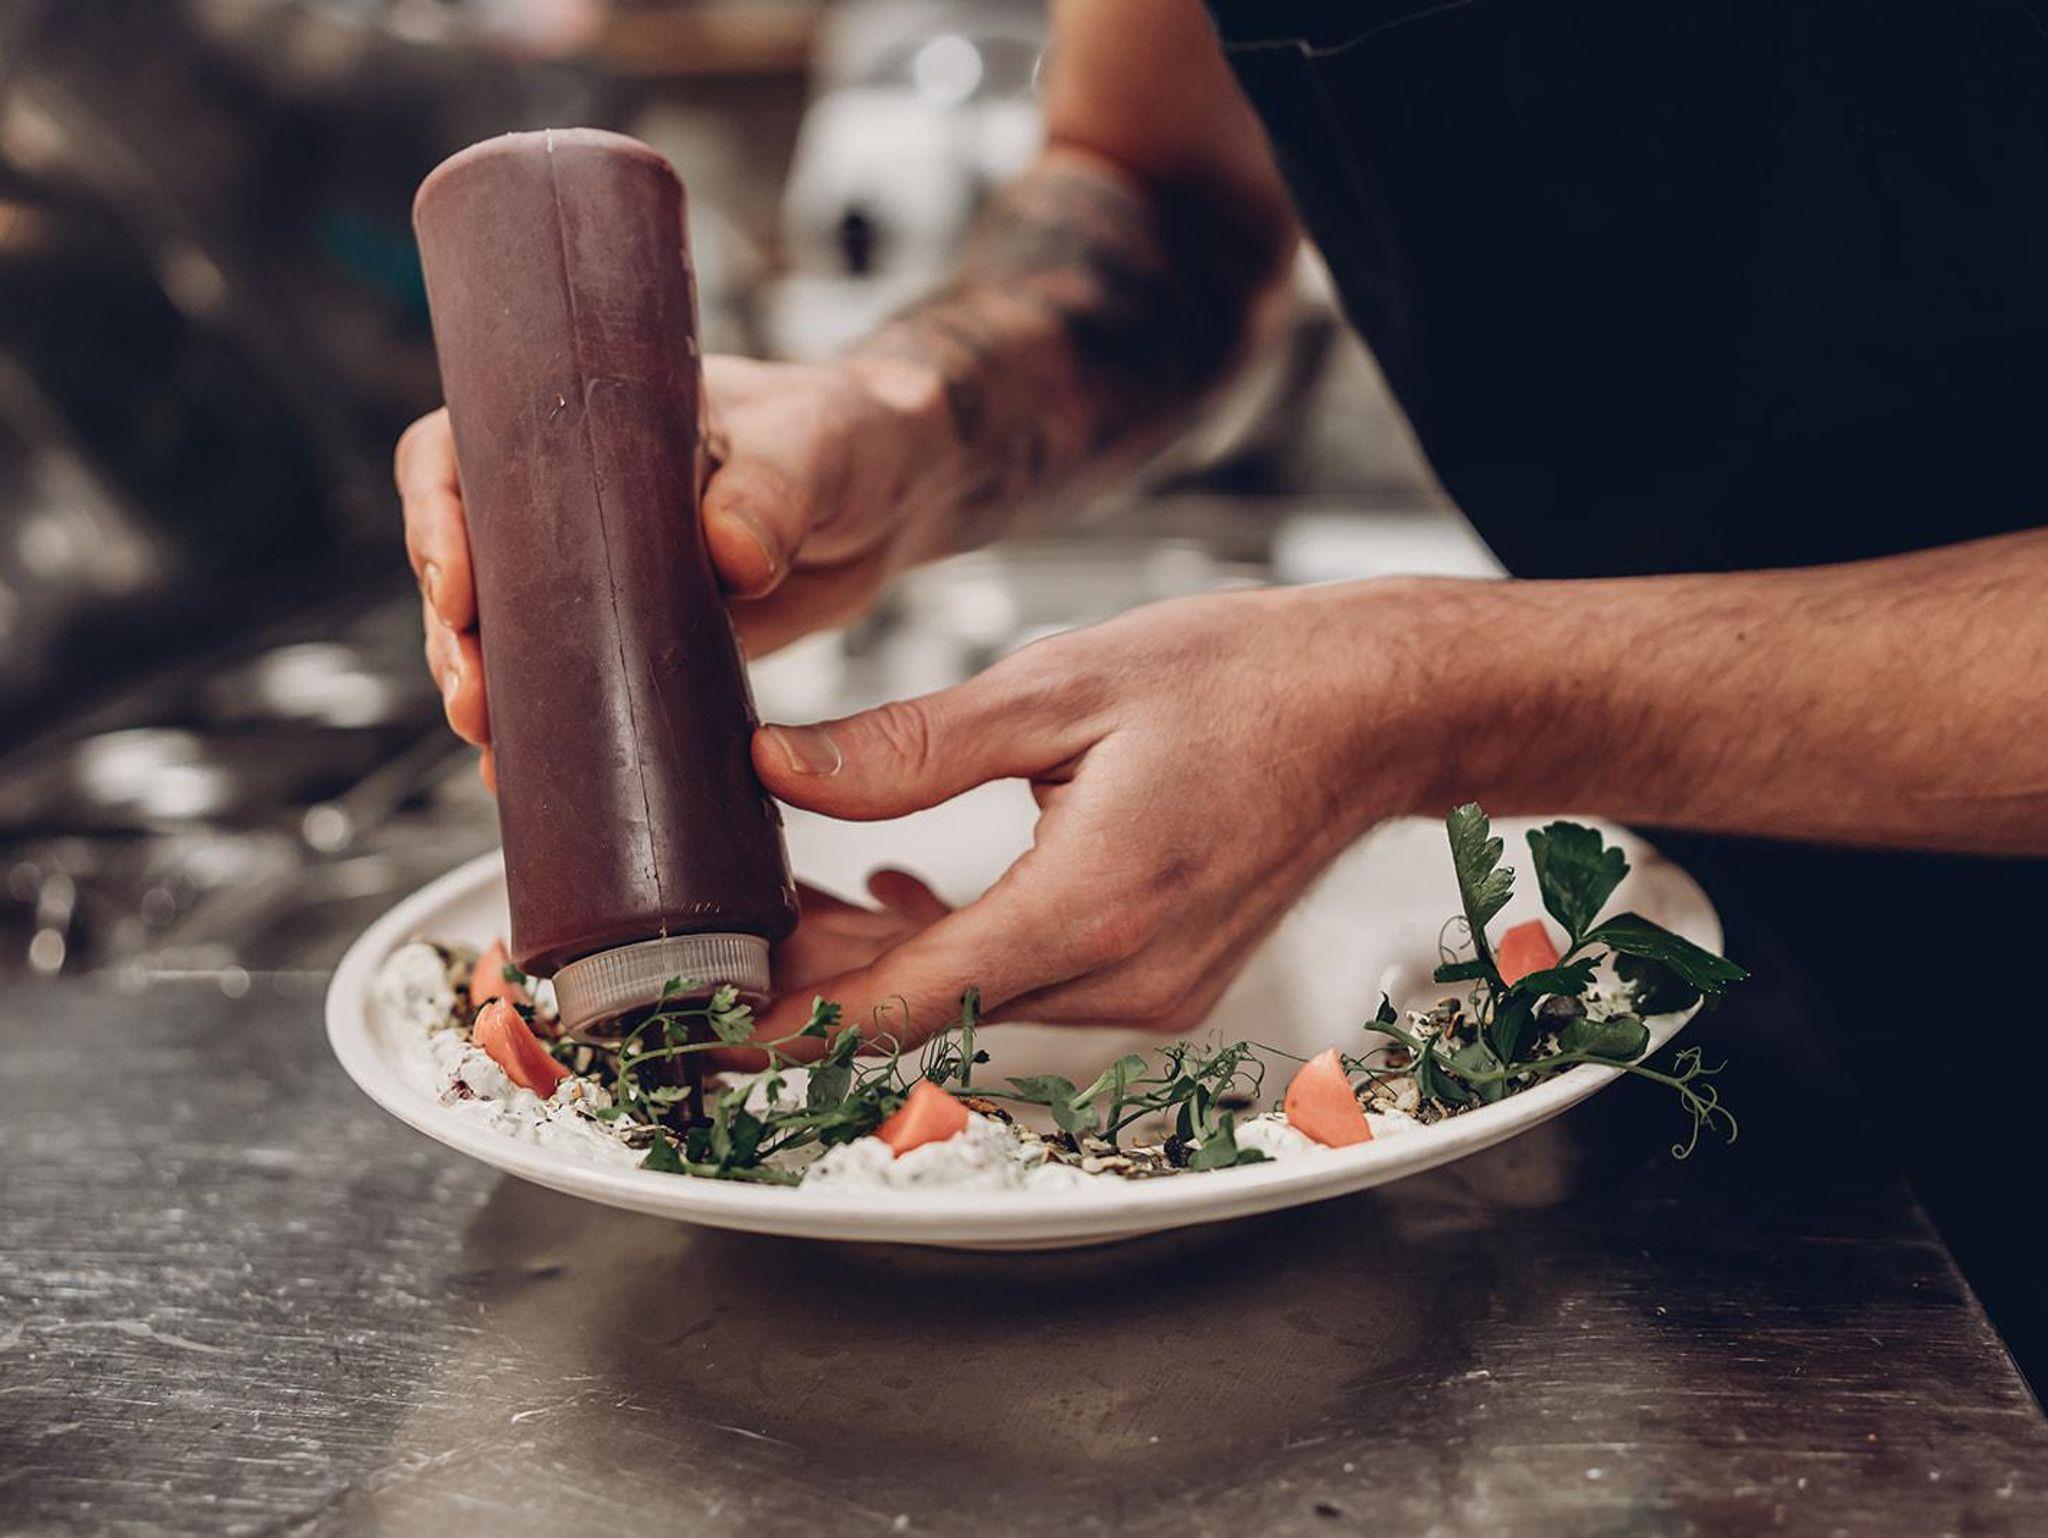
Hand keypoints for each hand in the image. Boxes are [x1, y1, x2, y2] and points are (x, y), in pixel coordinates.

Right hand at [396, 354, 951, 781]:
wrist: (893, 493)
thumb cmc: (843, 436)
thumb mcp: (812, 446)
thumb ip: (773, 490)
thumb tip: (728, 553)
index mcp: (583, 422)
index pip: (461, 455)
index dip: (436, 521)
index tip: (456, 592)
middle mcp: (570, 499)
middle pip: (467, 561)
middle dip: (454, 635)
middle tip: (474, 699)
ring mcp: (597, 575)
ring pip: (506, 632)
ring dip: (486, 689)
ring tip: (491, 744)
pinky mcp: (637, 638)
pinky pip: (570, 683)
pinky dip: (546, 729)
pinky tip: (523, 778)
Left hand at [746, 581, 1455, 1048]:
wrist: (1371, 710)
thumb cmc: (1238, 680)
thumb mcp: (1059, 687)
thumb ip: (910, 744)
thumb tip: (775, 765)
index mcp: (1096, 906)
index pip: (902, 1004)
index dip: (787, 1028)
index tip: (699, 1036)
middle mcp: (1126, 979)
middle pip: (924, 1012)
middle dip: (813, 982)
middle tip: (720, 930)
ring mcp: (1150, 995)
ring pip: (968, 1003)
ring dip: (876, 965)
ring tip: (792, 900)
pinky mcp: (1160, 984)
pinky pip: (1023, 988)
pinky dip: (950, 953)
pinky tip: (897, 902)